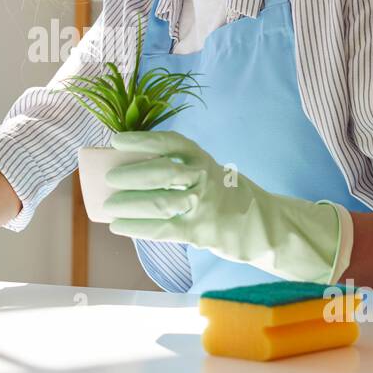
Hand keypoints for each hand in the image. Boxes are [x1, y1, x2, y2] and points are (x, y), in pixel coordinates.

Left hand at [102, 130, 347, 284]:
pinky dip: (136, 228)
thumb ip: (182, 170)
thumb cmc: (226, 196)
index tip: (116, 140)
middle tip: (110, 178)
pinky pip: (162, 229)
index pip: (170, 144)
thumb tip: (131, 171)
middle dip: (131, 175)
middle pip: (161, 173)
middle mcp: (204, 179)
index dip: (141, 140)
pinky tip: (118, 227)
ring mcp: (203, 207)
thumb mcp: (210, 171)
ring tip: (108, 206)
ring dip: (129, 204)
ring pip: (159, 203)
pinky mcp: (199, 232)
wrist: (263, 225)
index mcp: (203, 159)